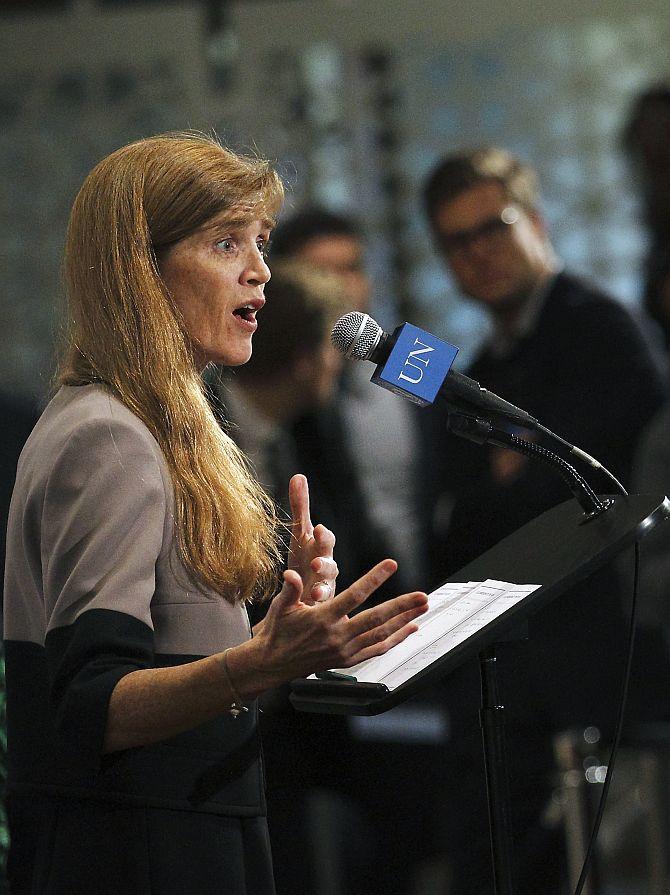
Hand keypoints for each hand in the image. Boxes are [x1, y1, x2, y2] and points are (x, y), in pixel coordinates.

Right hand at [252, 559, 428, 684]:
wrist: (272, 663)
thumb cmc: (278, 631)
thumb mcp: (280, 606)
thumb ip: (290, 589)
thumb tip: (291, 575)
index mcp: (323, 619)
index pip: (354, 596)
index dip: (374, 579)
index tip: (391, 564)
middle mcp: (337, 637)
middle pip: (377, 619)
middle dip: (402, 607)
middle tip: (423, 596)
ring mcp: (344, 651)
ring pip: (381, 636)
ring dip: (404, 622)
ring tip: (422, 609)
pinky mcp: (347, 660)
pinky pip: (377, 650)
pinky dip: (396, 640)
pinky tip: (409, 630)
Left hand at [287, 474, 337, 604]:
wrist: (307, 591)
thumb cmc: (305, 559)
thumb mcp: (300, 534)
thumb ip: (301, 508)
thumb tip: (299, 476)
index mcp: (319, 548)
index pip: (325, 539)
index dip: (323, 535)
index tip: (318, 529)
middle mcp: (326, 566)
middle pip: (330, 563)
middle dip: (325, 562)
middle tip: (316, 563)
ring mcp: (324, 587)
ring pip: (327, 587)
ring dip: (322, 589)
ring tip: (315, 593)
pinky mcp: (319, 605)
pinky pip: (320, 607)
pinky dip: (315, 607)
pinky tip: (309, 607)